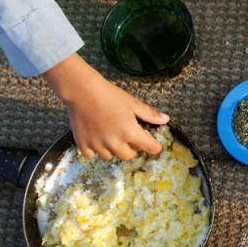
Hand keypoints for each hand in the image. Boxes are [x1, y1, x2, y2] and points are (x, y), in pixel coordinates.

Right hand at [41, 53, 168, 160]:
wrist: (82, 90)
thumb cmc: (109, 95)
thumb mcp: (132, 103)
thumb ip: (149, 114)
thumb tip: (165, 119)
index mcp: (130, 132)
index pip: (150, 148)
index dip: (155, 147)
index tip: (154, 146)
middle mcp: (114, 142)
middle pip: (129, 156)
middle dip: (131, 148)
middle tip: (127, 136)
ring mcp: (98, 144)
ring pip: (110, 156)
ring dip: (113, 149)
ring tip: (110, 134)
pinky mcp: (83, 144)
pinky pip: (92, 155)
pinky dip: (95, 149)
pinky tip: (96, 137)